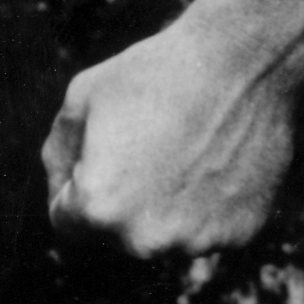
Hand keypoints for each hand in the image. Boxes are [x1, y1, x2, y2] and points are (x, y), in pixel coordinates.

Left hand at [42, 17, 296, 257]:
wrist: (243, 60)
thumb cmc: (158, 72)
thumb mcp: (83, 97)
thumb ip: (59, 153)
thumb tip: (64, 187)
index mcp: (98, 209)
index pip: (65, 220)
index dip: (74, 182)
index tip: (103, 147)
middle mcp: (146, 240)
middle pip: (115, 232)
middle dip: (120, 198)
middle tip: (149, 143)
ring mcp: (197, 242)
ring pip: (164, 233)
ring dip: (164, 205)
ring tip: (186, 148)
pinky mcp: (239, 235)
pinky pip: (208, 228)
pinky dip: (208, 204)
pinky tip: (218, 159)